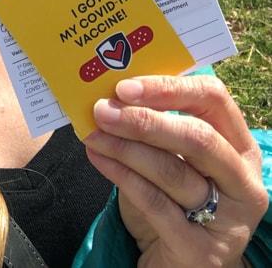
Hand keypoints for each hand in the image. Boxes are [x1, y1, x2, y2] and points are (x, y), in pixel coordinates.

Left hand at [84, 74, 267, 266]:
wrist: (174, 261)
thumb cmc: (172, 200)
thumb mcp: (171, 158)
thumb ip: (154, 125)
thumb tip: (109, 93)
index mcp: (240, 146)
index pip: (213, 99)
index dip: (168, 88)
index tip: (124, 86)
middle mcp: (244, 182)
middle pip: (199, 138)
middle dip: (144, 120)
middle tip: (102, 110)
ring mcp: (229, 220)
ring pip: (174, 172)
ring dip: (125, 148)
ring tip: (92, 133)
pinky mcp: (202, 251)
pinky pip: (156, 204)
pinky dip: (121, 177)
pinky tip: (98, 158)